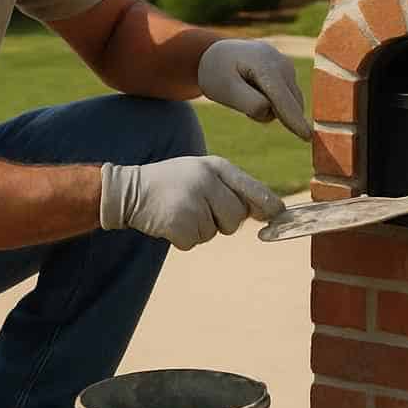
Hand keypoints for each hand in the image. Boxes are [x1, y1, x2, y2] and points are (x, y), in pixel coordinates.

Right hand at [99, 157, 284, 250]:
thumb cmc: (172, 183)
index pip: (252, 188)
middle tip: (201, 210)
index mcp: (216, 166)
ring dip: (201, 229)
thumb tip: (269, 212)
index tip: (279, 215)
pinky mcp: (179, 222)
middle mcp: (207, 181)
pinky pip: (195, 241)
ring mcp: (193, 202)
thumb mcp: (202, 173)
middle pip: (236, 217)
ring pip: (215, 232)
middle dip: (223, 221)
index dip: (269, 204)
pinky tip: (170, 222)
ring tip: (182, 211)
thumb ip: (232, 187)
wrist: (128, 190)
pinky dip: (184, 239)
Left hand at [197, 39, 310, 139]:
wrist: (219, 53)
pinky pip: (287, 99)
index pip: (282, 99)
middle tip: (239, 96)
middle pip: (288, 104)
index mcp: (265, 65)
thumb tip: (272, 113)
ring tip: (246, 90)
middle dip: (269, 112)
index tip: (308, 137)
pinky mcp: (290, 72)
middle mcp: (282, 63)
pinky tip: (255, 88)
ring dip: (270, 108)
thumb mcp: (225, 89)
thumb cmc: (218, 72)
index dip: (294, 120)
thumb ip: (250, 103)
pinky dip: (273, 102)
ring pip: (289, 104)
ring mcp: (288, 67)